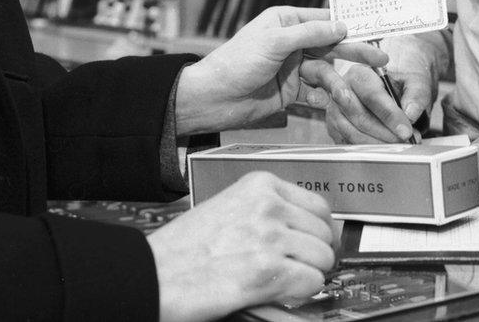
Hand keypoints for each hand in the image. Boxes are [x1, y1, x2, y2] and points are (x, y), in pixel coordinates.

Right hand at [149, 171, 337, 321]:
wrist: (154, 274)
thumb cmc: (183, 248)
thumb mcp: (229, 208)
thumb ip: (265, 211)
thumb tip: (301, 229)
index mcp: (259, 184)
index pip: (318, 204)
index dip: (318, 231)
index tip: (314, 245)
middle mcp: (269, 204)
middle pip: (325, 233)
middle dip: (316, 255)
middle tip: (300, 270)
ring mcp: (270, 235)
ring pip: (323, 259)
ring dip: (309, 276)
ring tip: (285, 282)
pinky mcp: (268, 270)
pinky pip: (312, 283)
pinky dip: (301, 294)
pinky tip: (280, 294)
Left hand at [175, 6, 387, 133]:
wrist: (213, 99)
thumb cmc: (238, 61)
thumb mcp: (276, 42)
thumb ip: (311, 34)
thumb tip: (342, 25)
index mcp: (287, 21)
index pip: (324, 19)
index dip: (349, 25)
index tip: (373, 30)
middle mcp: (293, 42)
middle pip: (331, 47)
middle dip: (354, 54)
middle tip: (381, 59)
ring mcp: (293, 68)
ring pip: (326, 73)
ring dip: (339, 84)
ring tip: (352, 96)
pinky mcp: (291, 92)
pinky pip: (316, 94)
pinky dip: (327, 99)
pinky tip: (339, 105)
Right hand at [325, 37, 436, 143]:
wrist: (390, 86)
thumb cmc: (400, 81)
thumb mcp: (415, 80)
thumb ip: (416, 94)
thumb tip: (410, 113)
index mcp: (359, 73)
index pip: (371, 95)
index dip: (389, 115)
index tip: (406, 131)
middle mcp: (341, 90)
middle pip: (359, 116)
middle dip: (384, 133)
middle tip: (405, 141)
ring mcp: (335, 110)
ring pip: (352, 132)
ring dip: (378, 144)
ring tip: (399, 145)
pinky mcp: (336, 127)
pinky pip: (350, 143)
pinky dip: (370, 149)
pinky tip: (387, 148)